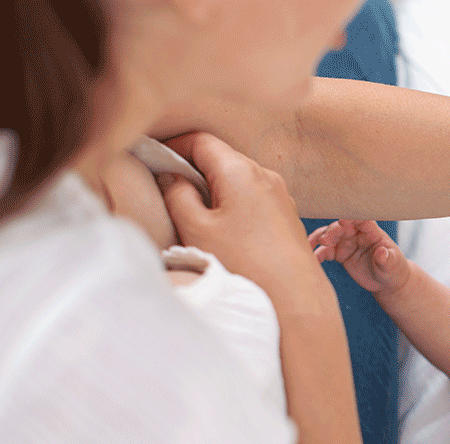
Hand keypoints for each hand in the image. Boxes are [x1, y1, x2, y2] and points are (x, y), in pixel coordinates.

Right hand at [159, 132, 323, 296]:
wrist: (296, 297)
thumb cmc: (245, 263)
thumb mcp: (196, 228)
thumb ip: (176, 194)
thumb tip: (171, 178)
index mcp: (241, 170)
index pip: (201, 140)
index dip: (173, 145)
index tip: (153, 160)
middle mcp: (265, 175)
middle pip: (221, 158)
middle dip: (192, 168)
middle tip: (168, 188)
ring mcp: (280, 195)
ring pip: (238, 179)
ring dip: (213, 189)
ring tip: (194, 214)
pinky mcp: (286, 216)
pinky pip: (254, 199)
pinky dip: (233, 204)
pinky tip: (223, 230)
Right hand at [310, 219, 409, 295]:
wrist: (387, 282)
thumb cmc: (394, 269)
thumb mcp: (393, 265)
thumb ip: (387, 258)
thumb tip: (382, 253)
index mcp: (373, 232)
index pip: (361, 219)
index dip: (351, 218)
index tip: (341, 221)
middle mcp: (358, 234)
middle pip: (342, 227)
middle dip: (332, 231)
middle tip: (323, 240)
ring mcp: (348, 243)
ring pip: (331, 236)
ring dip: (320, 238)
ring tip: (310, 245)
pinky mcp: (340, 254)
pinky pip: (327, 251)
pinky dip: (318, 253)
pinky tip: (313, 258)